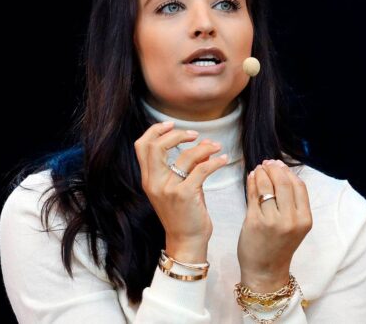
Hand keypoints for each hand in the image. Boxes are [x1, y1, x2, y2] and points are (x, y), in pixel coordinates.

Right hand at [134, 121, 228, 261]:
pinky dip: (215, 161)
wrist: (186, 242)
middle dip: (177, 134)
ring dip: (204, 147)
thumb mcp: (178, 188)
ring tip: (217, 147)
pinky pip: (202, 169)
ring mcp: (168, 189)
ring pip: (185, 156)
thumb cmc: (183, 214)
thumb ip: (186, 166)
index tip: (171, 125)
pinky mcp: (185, 195)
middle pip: (157, 146)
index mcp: (148, 179)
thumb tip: (202, 142)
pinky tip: (223, 160)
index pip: (142, 146)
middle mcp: (154, 183)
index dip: (155, 131)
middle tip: (194, 135)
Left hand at [237, 159, 312, 291]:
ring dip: (261, 173)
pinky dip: (251, 182)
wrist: (265, 271)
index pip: (299, 186)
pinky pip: (253, 195)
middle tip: (266, 163)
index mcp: (304, 220)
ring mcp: (272, 221)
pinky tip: (251, 178)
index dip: (288, 171)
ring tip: (258, 169)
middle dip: (273, 168)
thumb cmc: (279, 246)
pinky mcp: (254, 222)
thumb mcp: (294, 226)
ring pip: (266, 186)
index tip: (279, 165)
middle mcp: (291, 220)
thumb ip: (292, 203)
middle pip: (283, 182)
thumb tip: (282, 173)